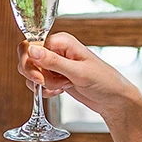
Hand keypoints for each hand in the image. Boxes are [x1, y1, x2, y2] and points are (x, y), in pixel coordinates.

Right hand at [18, 32, 140, 118]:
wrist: (114, 100)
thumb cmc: (103, 82)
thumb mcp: (78, 73)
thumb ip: (53, 62)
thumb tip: (31, 50)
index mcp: (62, 41)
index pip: (31, 45)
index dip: (31, 62)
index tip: (40, 78)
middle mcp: (56, 50)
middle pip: (27, 57)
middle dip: (34, 74)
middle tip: (47, 84)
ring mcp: (55, 64)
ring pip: (31, 72)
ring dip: (42, 84)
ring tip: (62, 86)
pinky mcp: (55, 77)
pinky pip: (37, 83)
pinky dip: (44, 90)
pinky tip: (59, 92)